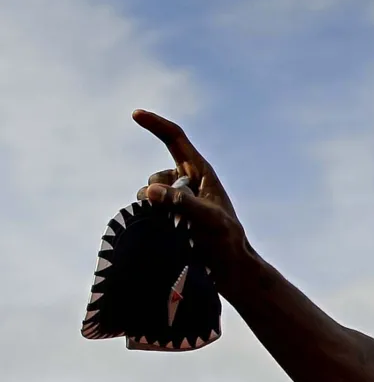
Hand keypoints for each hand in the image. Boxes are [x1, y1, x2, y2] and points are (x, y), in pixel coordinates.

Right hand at [132, 110, 250, 287]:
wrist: (230, 267)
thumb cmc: (225, 241)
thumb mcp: (207, 219)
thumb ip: (180, 203)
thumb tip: (149, 190)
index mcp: (202, 172)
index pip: (175, 139)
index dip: (156, 125)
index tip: (135, 114)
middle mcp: (189, 181)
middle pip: (157, 175)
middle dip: (155, 192)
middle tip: (181, 218)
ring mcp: (180, 198)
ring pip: (149, 194)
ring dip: (153, 209)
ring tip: (179, 229)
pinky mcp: (173, 214)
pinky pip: (149, 209)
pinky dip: (149, 218)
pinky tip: (166, 233)